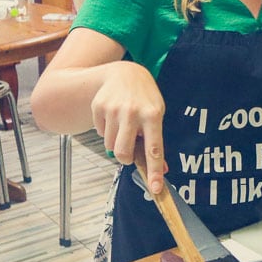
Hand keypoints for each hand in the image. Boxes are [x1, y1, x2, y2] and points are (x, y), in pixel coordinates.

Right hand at [90, 61, 168, 191]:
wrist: (124, 73)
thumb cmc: (144, 98)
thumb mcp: (157, 114)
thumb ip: (157, 141)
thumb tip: (163, 170)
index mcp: (152, 115)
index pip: (154, 149)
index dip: (155, 171)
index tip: (156, 188)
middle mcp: (132, 112)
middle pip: (122, 153)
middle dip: (124, 158)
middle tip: (128, 151)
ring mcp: (113, 109)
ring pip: (109, 145)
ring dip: (115, 142)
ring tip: (123, 126)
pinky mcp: (98, 106)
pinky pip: (100, 132)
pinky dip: (106, 130)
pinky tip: (113, 117)